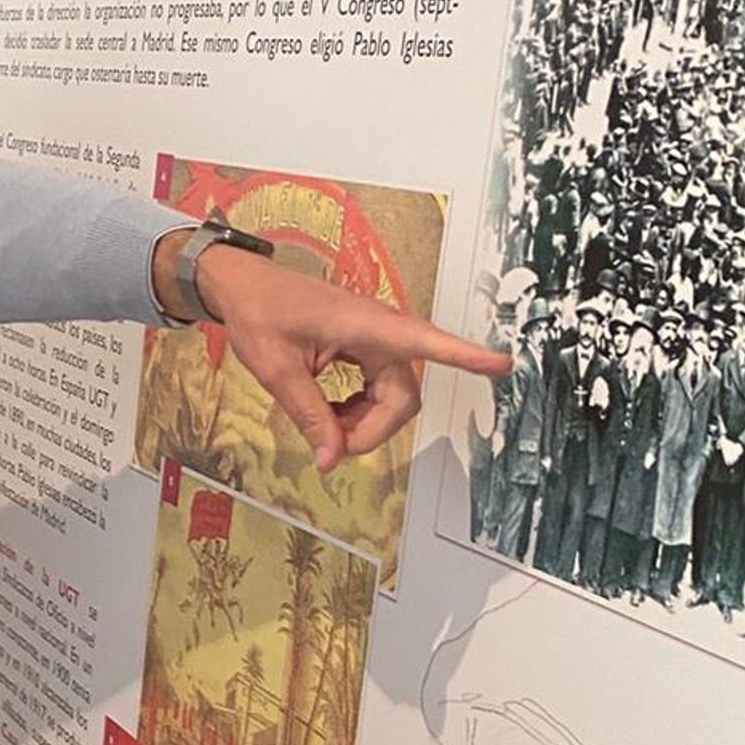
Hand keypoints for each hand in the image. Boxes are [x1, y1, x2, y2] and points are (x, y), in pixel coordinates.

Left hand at [158, 234, 508, 473]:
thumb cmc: (259, 312)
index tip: (501, 364)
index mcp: (365, 324)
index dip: (465, 355)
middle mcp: (379, 331)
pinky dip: (357, 410)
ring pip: (392, 399)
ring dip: (363, 422)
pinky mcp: (365, 349)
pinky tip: (327, 411)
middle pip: (402, 397)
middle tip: (329, 444)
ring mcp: (374, 341)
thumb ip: (309, 415)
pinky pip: (377, 390)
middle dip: (373, 429)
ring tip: (322, 423)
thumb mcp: (277, 370)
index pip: (424, 342)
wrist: (242, 285)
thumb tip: (332, 459)